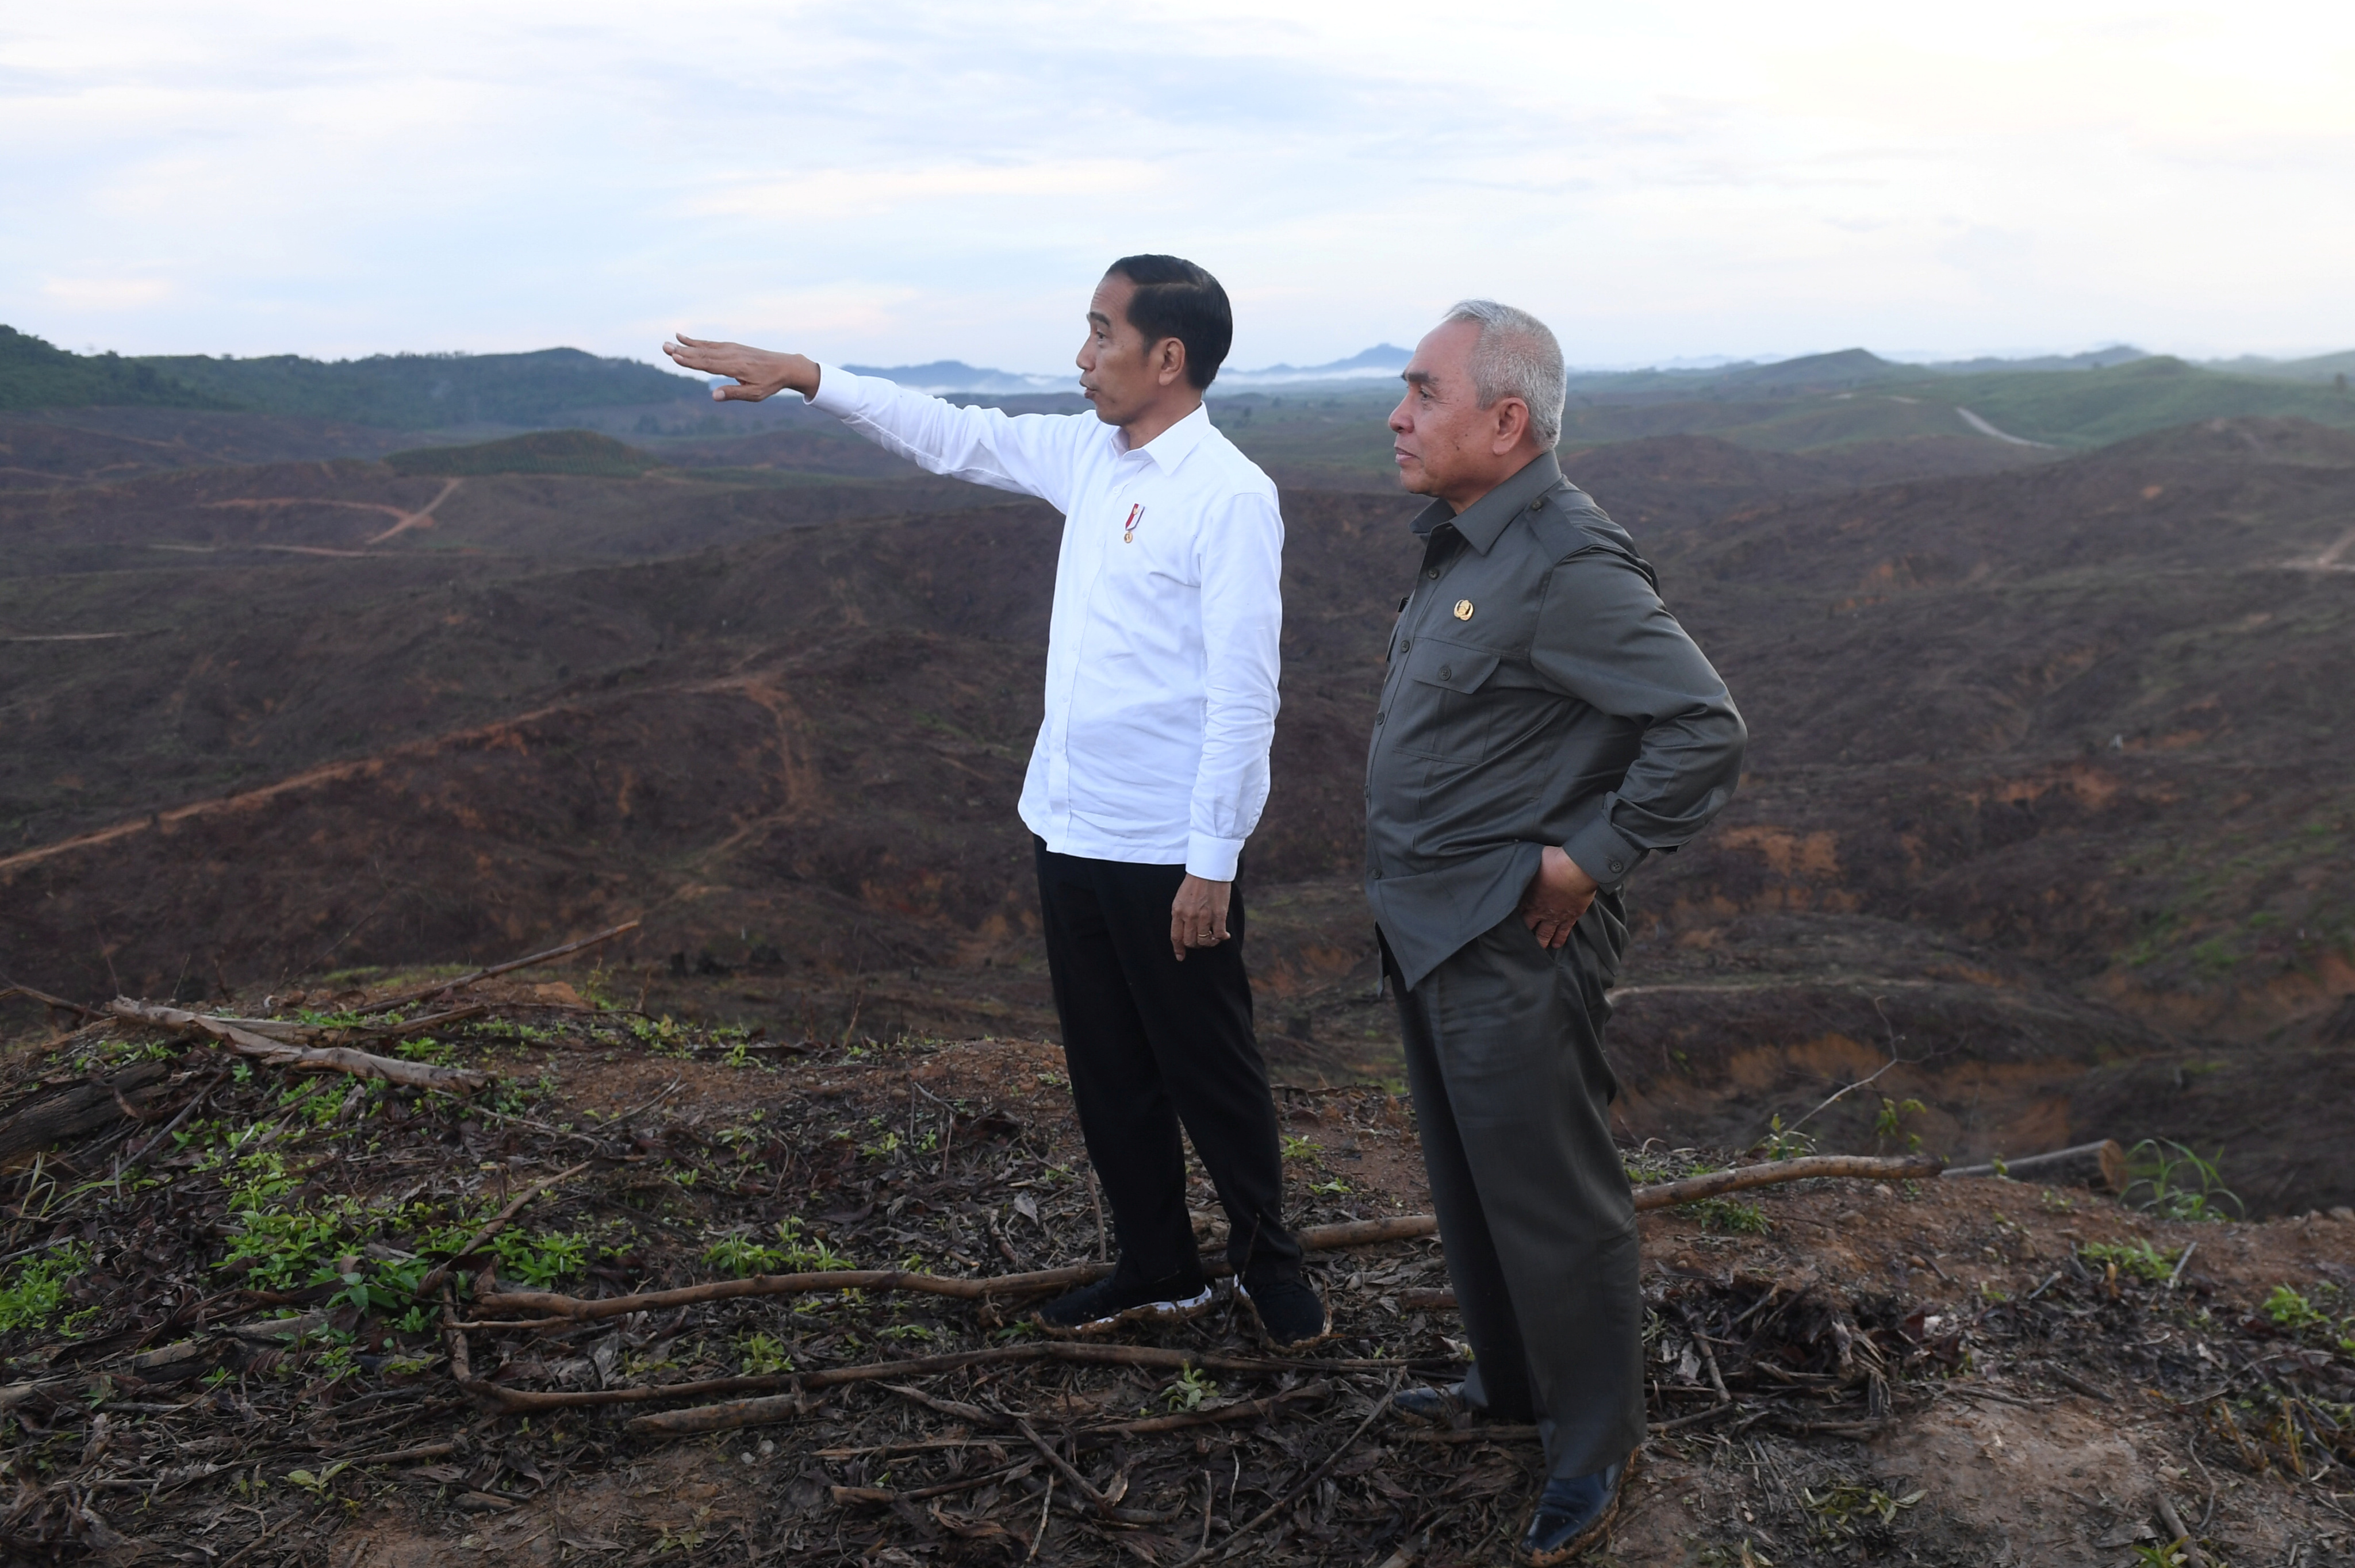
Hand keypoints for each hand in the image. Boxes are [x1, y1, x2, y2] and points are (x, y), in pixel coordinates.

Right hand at [661, 334, 818, 402]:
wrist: (785, 366)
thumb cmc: (770, 383)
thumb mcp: (754, 394)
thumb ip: (733, 394)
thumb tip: (713, 395)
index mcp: (735, 367)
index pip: (708, 364)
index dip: (690, 361)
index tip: (674, 356)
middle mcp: (731, 355)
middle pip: (702, 353)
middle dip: (682, 350)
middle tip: (663, 346)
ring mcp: (731, 349)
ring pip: (705, 347)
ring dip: (686, 344)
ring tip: (670, 341)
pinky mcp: (732, 347)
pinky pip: (711, 343)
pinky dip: (698, 341)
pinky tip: (686, 339)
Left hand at [1169, 875, 1232, 961]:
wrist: (1209, 868)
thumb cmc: (1195, 881)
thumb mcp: (1181, 897)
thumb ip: (1181, 913)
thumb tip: (1185, 928)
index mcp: (1177, 911)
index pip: (1175, 936)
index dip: (1178, 949)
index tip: (1181, 956)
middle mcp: (1189, 916)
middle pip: (1190, 941)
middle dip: (1195, 945)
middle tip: (1201, 941)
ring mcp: (1204, 916)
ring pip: (1204, 941)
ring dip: (1209, 943)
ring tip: (1213, 938)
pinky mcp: (1218, 914)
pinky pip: (1219, 934)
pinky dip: (1222, 938)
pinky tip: (1224, 935)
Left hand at [1518, 846, 1599, 949]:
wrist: (1577, 869)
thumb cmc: (1554, 861)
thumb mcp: (1533, 860)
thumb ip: (1527, 865)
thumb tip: (1520, 860)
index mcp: (1528, 896)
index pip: (1517, 909)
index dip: (1513, 914)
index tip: (1509, 920)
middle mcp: (1539, 910)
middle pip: (1528, 925)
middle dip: (1523, 932)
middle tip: (1519, 939)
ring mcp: (1555, 916)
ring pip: (1544, 933)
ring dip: (1540, 941)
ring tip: (1538, 947)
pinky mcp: (1571, 917)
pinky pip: (1563, 932)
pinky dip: (1560, 939)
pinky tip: (1557, 945)